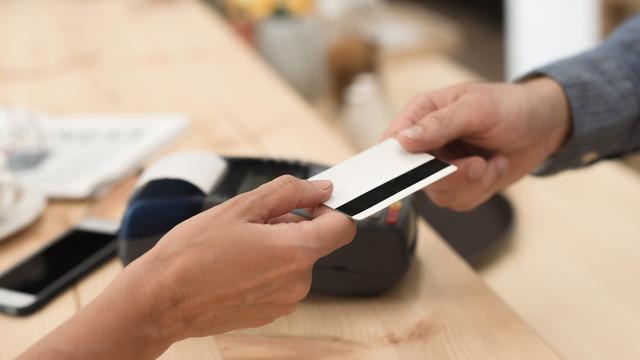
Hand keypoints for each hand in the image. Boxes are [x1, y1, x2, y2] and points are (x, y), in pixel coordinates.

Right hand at [20, 176, 354, 359]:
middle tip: (251, 224)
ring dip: (276, 247)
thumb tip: (320, 188)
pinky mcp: (271, 313)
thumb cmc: (191, 255)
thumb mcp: (240, 207)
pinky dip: (266, 268)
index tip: (311, 203)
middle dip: (291, 226)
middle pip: (315, 242)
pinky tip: (235, 265)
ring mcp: (285, 301)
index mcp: (295, 252)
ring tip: (237, 247)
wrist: (160, 301)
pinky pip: (281, 280)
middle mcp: (298, 282)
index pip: (343, 226)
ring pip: (296, 260)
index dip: (329, 209)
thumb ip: (289, 192)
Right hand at [384, 78, 570, 210]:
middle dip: (451, 175)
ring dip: (472, 184)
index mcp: (421, 114)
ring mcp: (442, 166)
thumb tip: (404, 139)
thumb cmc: (512, 107)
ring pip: (439, 194)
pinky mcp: (459, 185)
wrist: (545, 127)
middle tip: (478, 164)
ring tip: (491, 162)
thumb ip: (439, 124)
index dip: (398, 160)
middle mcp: (427, 142)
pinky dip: (481, 190)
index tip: (419, 170)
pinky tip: (494, 168)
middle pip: (414, 176)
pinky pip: (458, 202)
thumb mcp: (477, 108)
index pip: (392, 142)